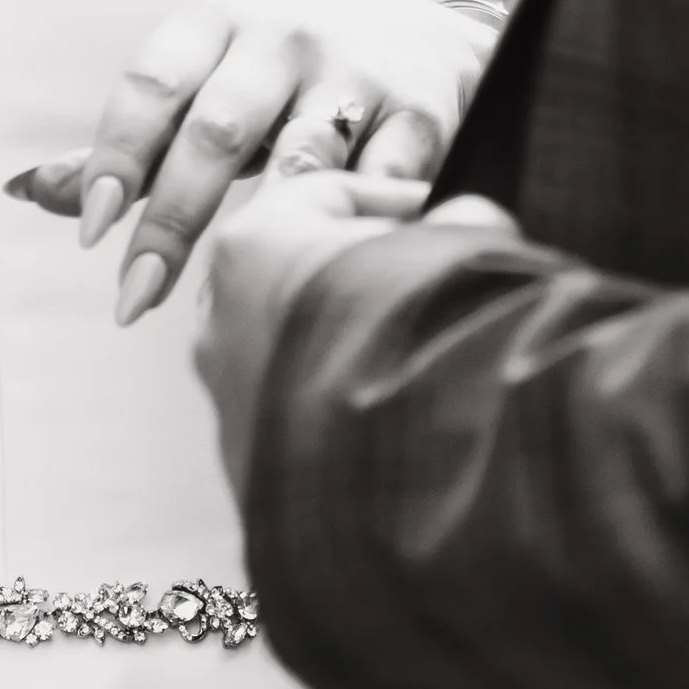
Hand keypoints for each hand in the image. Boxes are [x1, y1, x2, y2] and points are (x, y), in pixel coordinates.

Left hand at [4, 0, 497, 326]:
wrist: (423, 37)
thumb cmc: (285, 74)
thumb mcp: (206, 82)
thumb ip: (128, 143)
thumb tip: (25, 190)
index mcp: (216, 26)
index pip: (150, 85)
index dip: (115, 155)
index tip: (90, 230)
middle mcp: (282, 39)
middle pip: (217, 130)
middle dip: (172, 218)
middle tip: (134, 296)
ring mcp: (356, 73)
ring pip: (306, 154)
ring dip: (273, 225)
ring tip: (242, 291)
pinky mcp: (423, 111)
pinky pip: (391, 177)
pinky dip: (367, 225)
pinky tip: (342, 273)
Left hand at [197, 180, 520, 491]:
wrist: (411, 496)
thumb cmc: (434, 349)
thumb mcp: (468, 253)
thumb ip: (463, 222)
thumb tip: (468, 222)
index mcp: (256, 243)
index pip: (325, 191)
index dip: (394, 196)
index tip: (440, 212)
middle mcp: (220, 318)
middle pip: (295, 266)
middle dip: (360, 269)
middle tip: (429, 279)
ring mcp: (226, 399)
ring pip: (288, 342)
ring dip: (347, 340)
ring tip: (419, 353)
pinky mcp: (245, 470)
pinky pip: (294, 411)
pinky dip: (335, 405)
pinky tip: (395, 415)